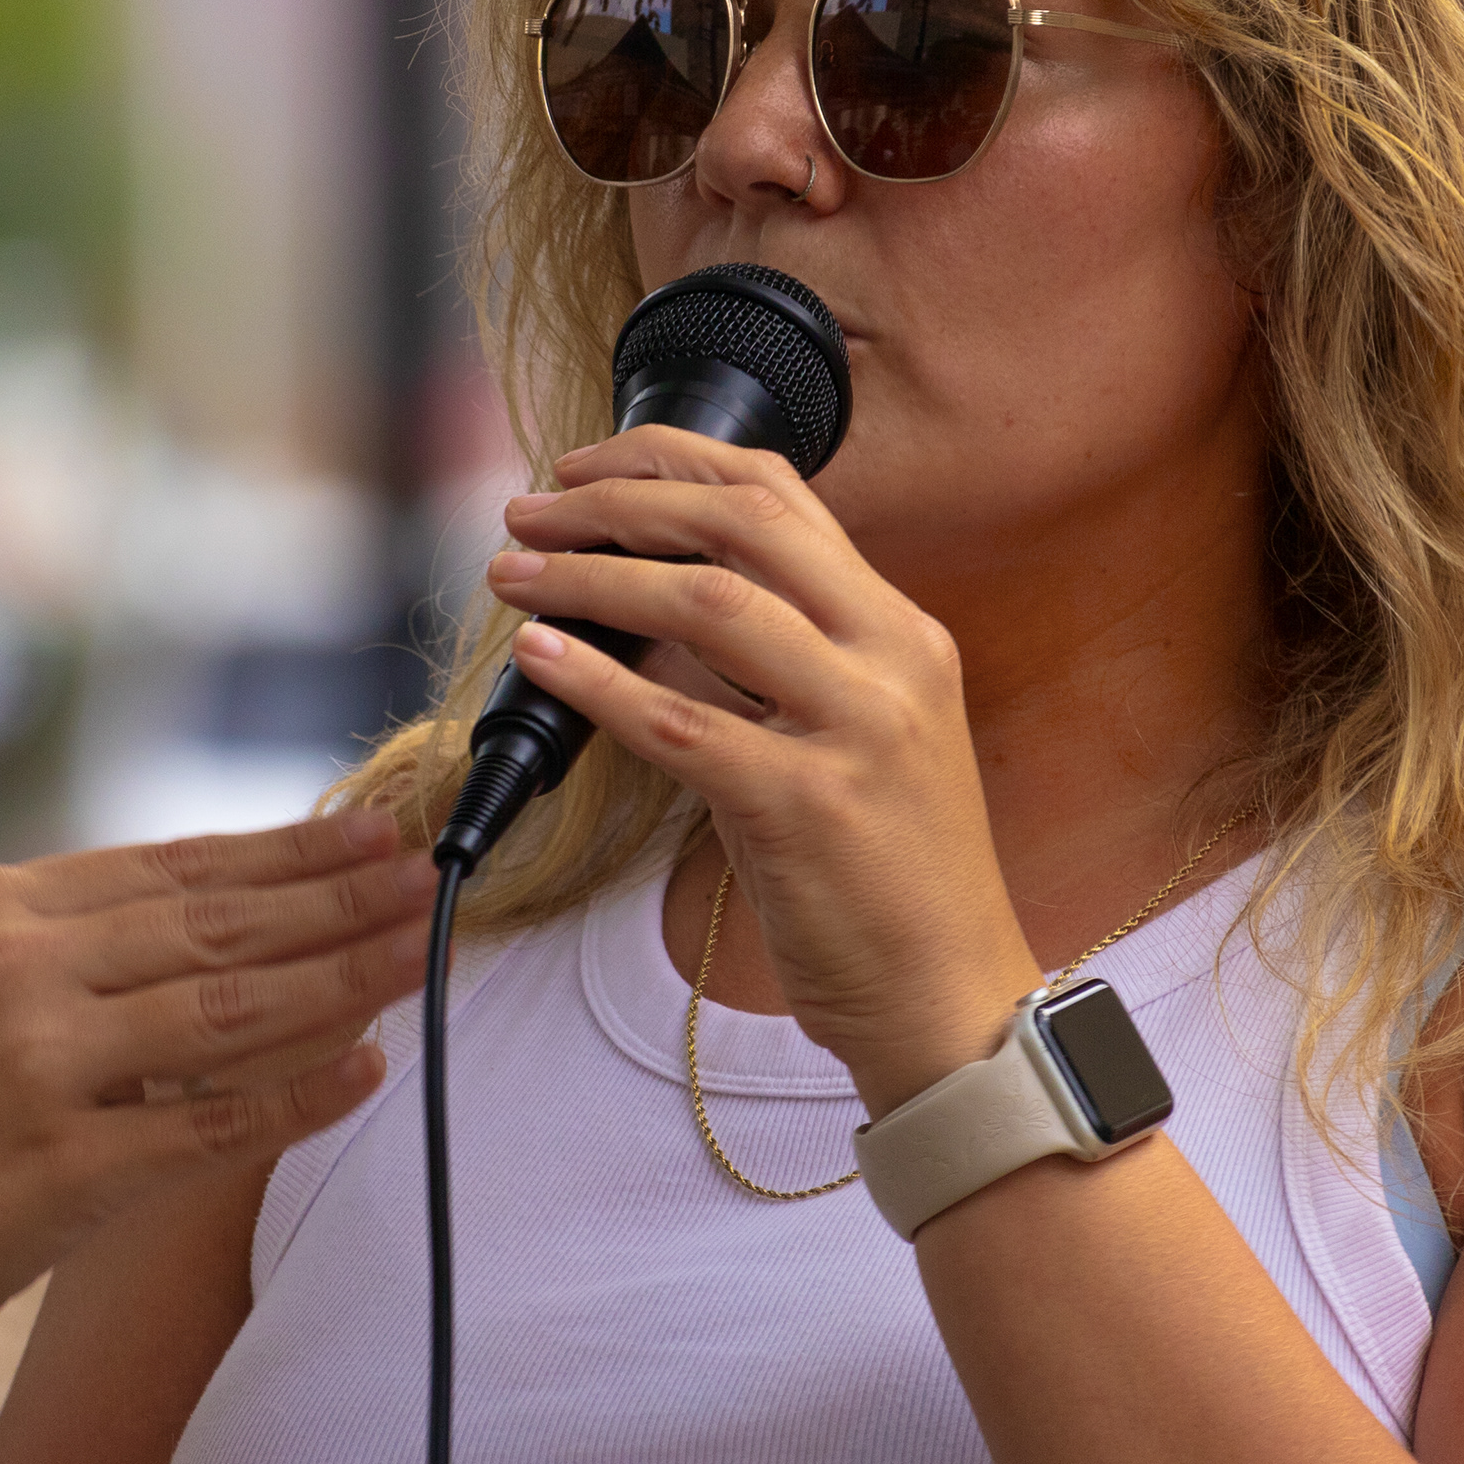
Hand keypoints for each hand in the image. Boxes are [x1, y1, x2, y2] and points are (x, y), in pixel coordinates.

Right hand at [0, 814, 435, 1369]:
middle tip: (430, 877)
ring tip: (421, 952)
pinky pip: (212, 1125)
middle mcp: (16, 970)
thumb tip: (239, 904)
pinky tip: (367, 1070)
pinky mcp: (63, 1170)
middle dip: (339, 899)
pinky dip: (299, 1097)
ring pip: (231, 1010)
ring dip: (343, 978)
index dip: (288, 849)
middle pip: (219, 925)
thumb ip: (81, 942)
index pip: (176, 865)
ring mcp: (39, 1069)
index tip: (373, 831)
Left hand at [486, 426, 1032, 1109]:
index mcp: (902, 632)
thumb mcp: (857, 738)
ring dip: (589, 577)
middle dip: (619, 500)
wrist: (951, 1000)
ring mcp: (857, 730)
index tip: (588, 467)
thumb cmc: (890, 880)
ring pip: (705, 604)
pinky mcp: (807, 807)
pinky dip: (595, 681)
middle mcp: (892, 660)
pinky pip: (680, 722)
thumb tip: (645, 609)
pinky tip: (538, 658)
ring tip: (513, 573)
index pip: (784, 498)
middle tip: (532, 508)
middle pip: (740, 525)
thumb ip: (778, 665)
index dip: (673, 463)